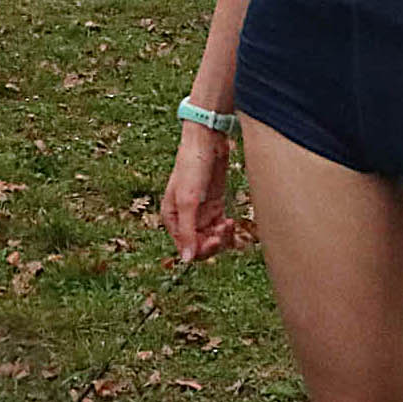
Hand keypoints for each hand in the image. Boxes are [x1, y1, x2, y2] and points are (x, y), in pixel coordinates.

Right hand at [161, 124, 236, 263]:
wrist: (207, 141)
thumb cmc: (192, 167)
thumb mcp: (188, 200)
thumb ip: (187, 231)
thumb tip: (186, 260)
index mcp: (172, 217)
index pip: (185, 247)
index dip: (201, 249)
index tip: (215, 238)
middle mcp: (185, 217)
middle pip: (199, 246)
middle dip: (213, 243)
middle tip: (223, 231)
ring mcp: (201, 212)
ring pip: (211, 238)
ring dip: (222, 237)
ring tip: (228, 224)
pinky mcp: (215, 205)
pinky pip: (220, 228)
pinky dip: (226, 229)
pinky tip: (231, 222)